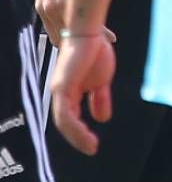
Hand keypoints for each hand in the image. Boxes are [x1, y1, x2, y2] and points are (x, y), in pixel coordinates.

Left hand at [48, 31, 114, 154]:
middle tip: (92, 148)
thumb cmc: (94, 50)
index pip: (71, 118)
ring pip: (65, 122)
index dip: (81, 132)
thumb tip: (103, 118)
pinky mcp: (62, 88)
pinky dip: (76, 127)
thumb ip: (100, 99)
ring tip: (91, 145)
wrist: (89, 33)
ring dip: (78, 137)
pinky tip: (86, 134)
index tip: (93, 143)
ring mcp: (59, 91)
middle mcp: (60, 94)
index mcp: (69, 92)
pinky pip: (66, 115)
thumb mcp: (102, 81)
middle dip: (79, 138)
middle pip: (66, 123)